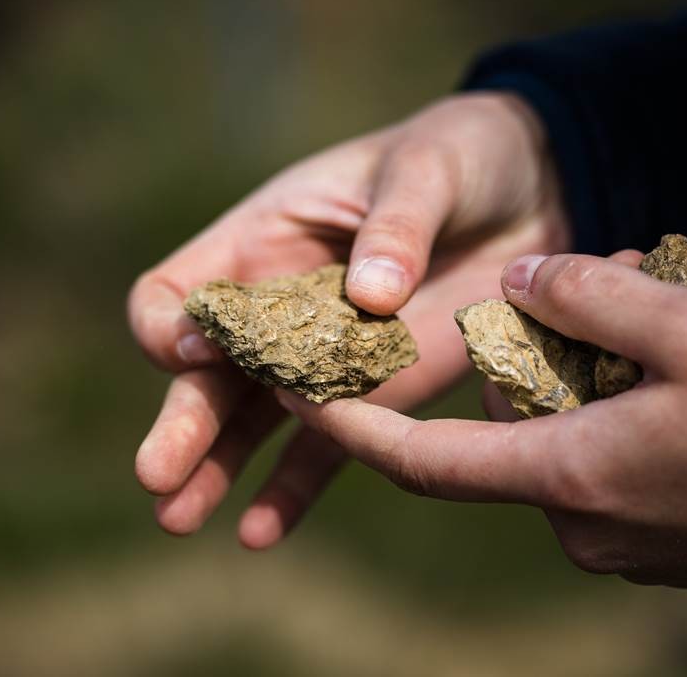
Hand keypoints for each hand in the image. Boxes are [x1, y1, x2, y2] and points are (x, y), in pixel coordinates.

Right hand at [128, 93, 569, 547]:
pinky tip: (258, 531)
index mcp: (265, 241)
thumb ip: (399, 225)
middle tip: (157, 475)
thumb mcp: (429, 168)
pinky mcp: (376, 395)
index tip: (203, 349)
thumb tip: (370, 297)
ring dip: (214, 470)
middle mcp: (277, 308)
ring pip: (249, 421)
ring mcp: (323, 359)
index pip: (179, 292)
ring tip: (179, 519)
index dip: (176, 326)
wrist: (529, 192)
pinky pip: (323, 448)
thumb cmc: (460, 156)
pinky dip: (288, 489)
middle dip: (181, 421)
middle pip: (205, 372)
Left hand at [279, 231, 686, 587]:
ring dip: (613, 356)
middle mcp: (577, 520)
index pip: (421, 460)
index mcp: (568, 476)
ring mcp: (619, 537)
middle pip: (519, 416)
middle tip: (630, 265)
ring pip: (576, 423)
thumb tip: (523, 275)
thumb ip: (591, 295)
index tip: (291, 393)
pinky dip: (638, 395)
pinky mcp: (656, 537)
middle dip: (553, 338)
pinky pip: (615, 450)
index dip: (349, 425)